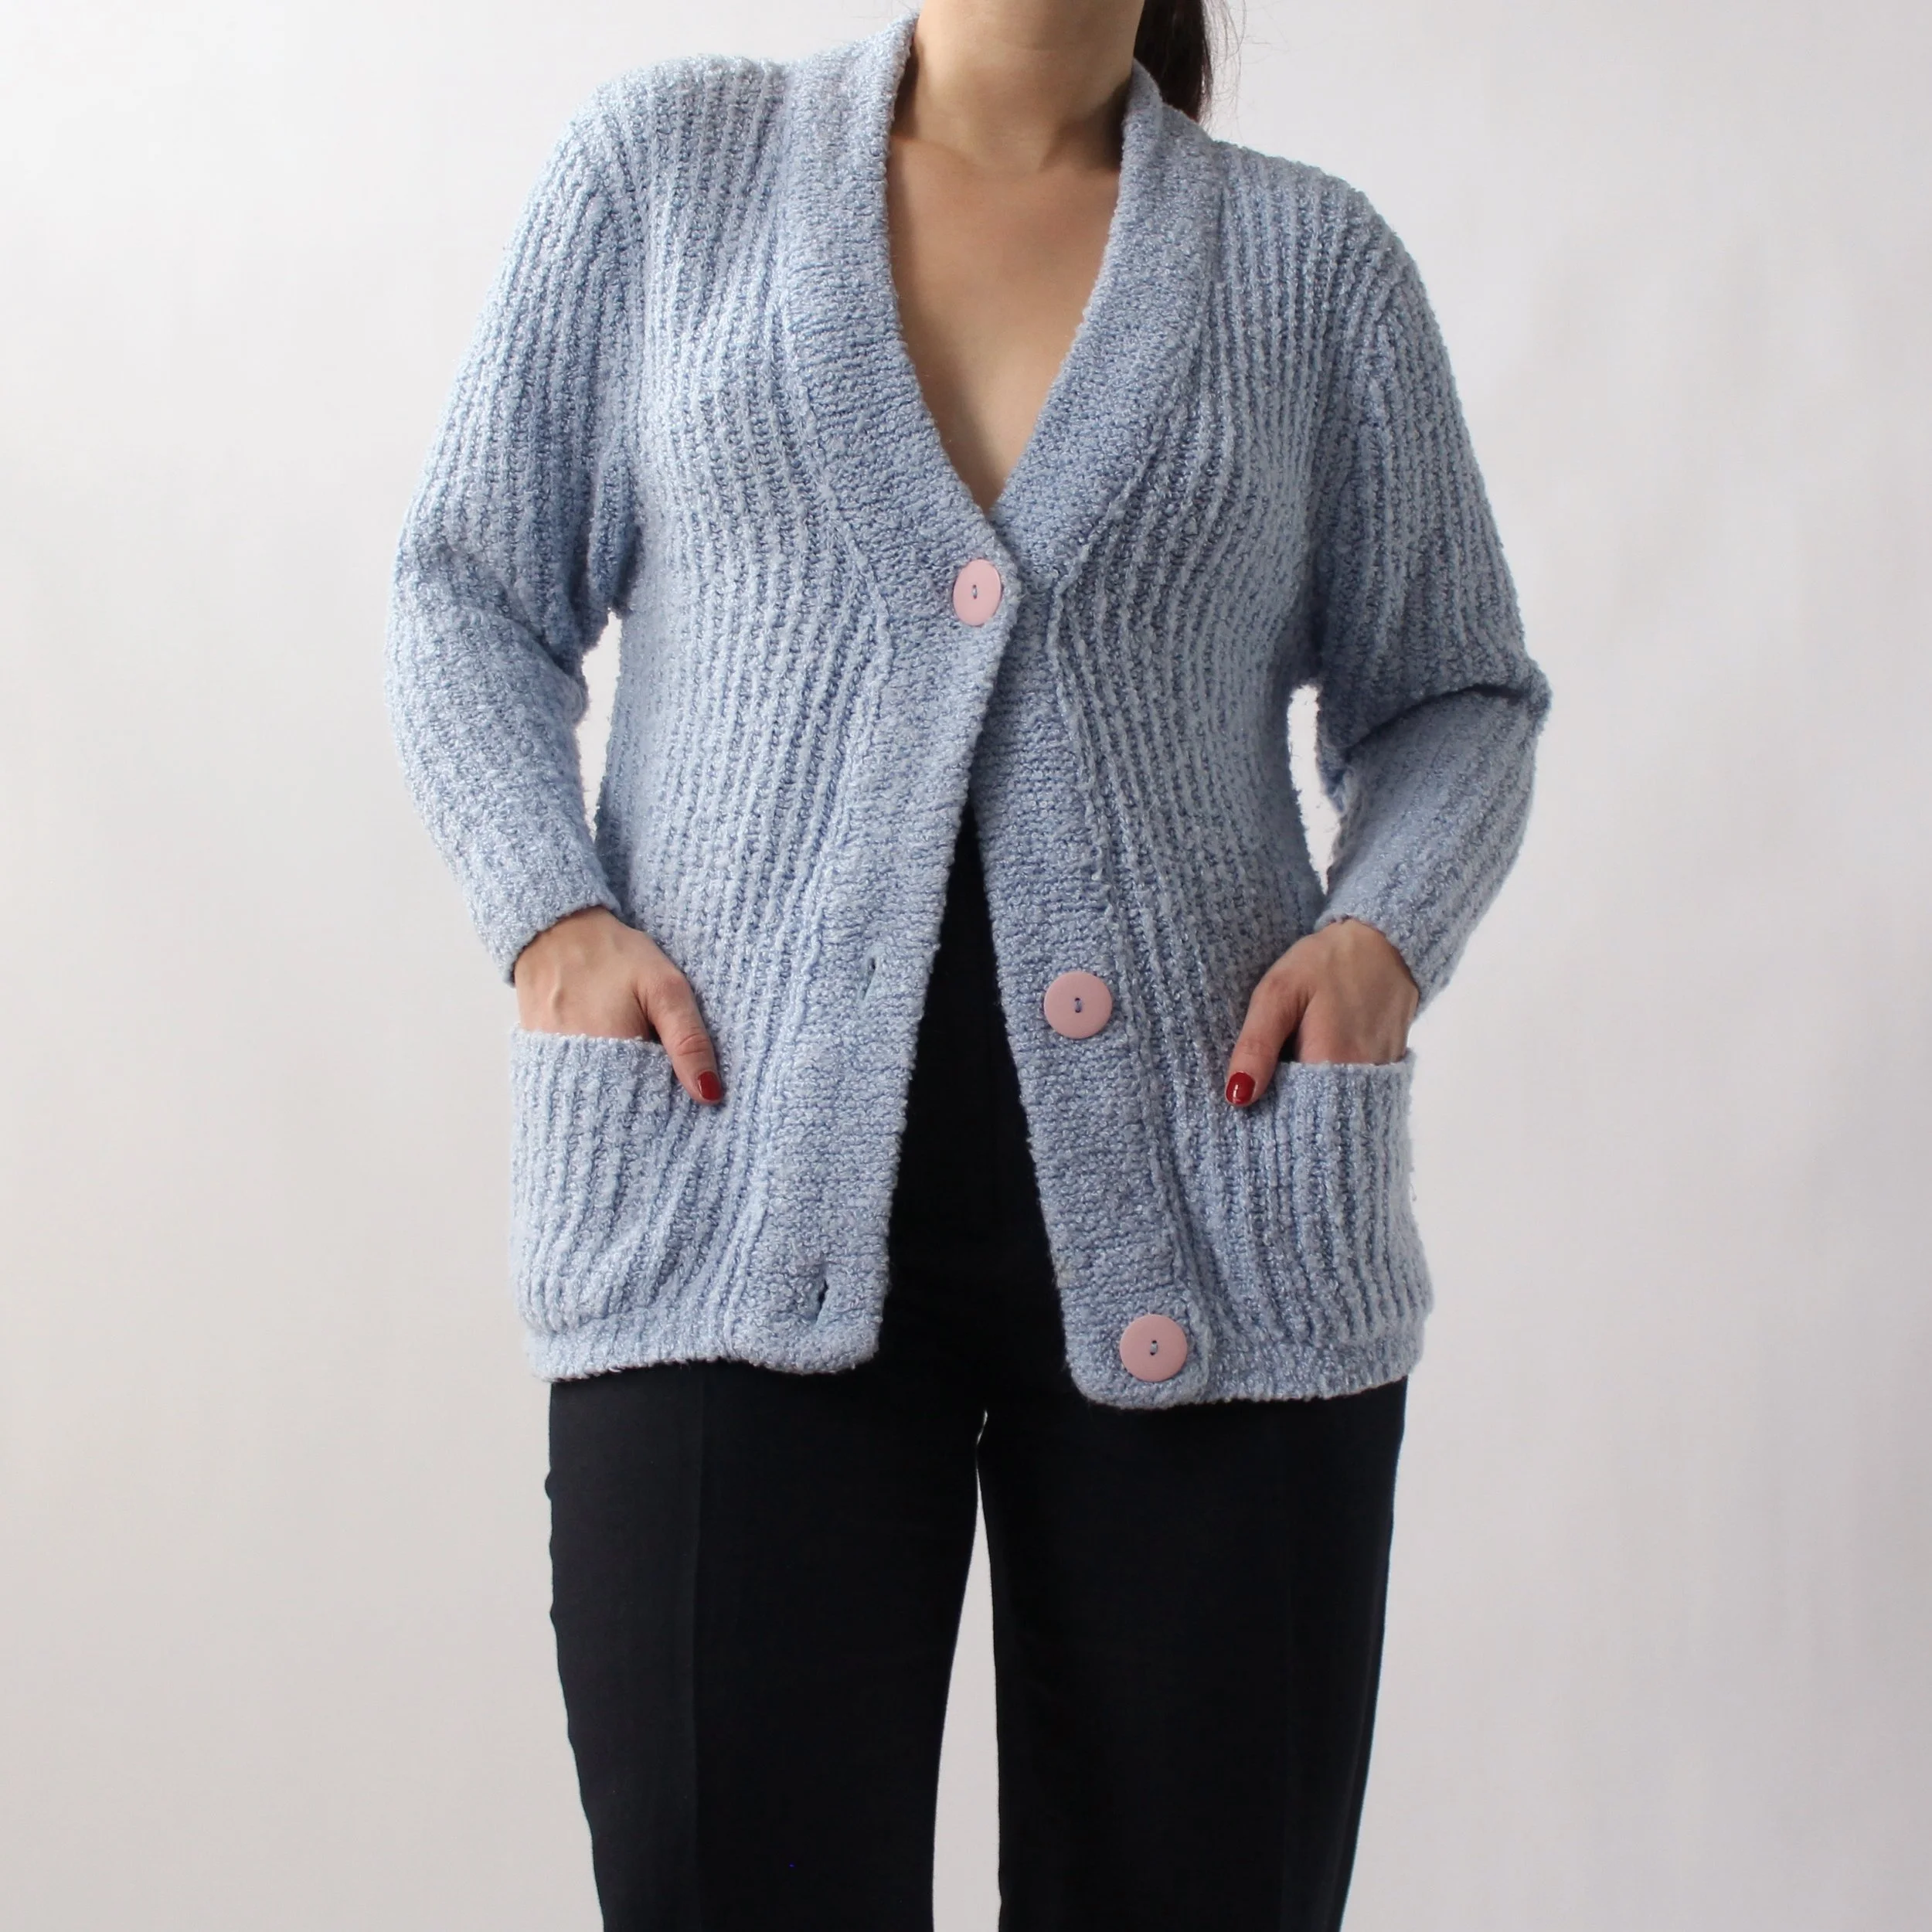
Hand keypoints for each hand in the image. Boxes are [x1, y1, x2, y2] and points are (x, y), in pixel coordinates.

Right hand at [513, 906, 723, 1104]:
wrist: (554, 929)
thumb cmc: (613, 955)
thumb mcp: (664, 988)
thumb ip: (688, 1040)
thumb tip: (709, 1094)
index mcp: (608, 1060)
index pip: (645, 1111)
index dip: (668, 1107)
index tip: (685, 1098)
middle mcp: (572, 1073)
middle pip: (618, 1111)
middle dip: (644, 1102)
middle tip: (658, 1074)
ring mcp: (550, 1069)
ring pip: (595, 1100)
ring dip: (619, 1092)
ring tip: (634, 1064)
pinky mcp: (538, 1062)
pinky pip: (573, 1086)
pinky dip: (594, 1080)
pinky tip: (609, 1061)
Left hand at [1222, 918, 1417, 1105]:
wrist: (1384, 942)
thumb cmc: (1326, 964)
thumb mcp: (1279, 993)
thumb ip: (1257, 1045)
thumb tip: (1238, 1098)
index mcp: (1329, 1067)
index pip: (1291, 1117)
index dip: (1268, 1113)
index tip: (1250, 1102)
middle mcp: (1362, 1085)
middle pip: (1314, 1115)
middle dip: (1287, 1105)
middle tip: (1267, 1078)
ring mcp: (1381, 1079)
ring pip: (1333, 1104)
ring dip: (1308, 1094)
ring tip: (1291, 1064)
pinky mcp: (1388, 1070)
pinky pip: (1353, 1092)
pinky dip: (1330, 1083)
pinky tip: (1315, 1059)